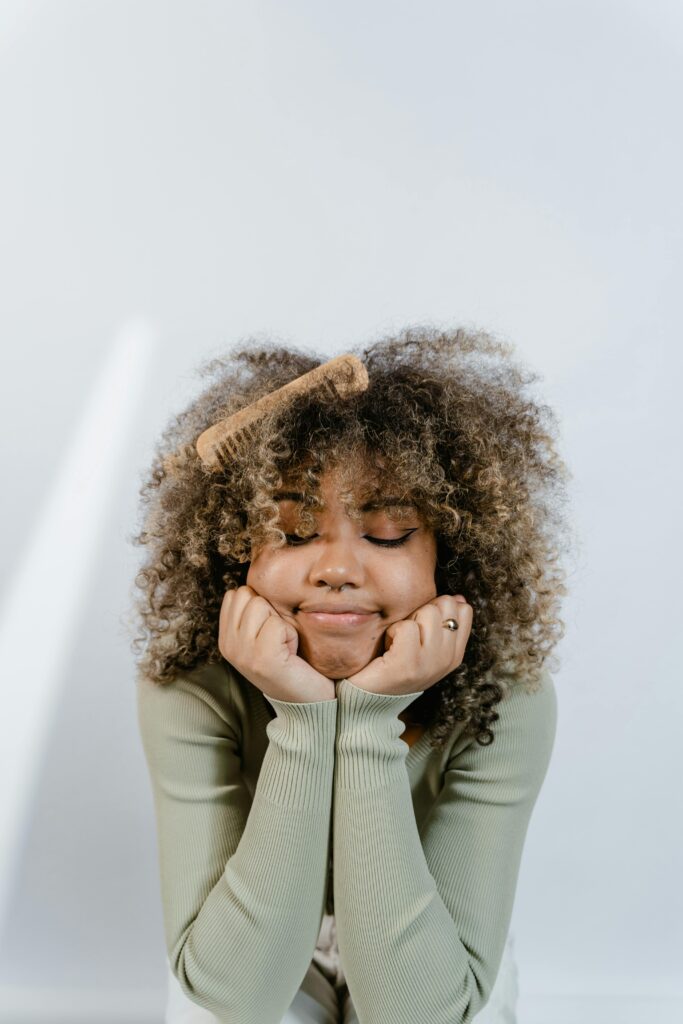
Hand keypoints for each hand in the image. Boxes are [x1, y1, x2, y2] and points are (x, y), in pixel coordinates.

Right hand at [219, 585, 335, 702]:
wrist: (308, 703)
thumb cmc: (293, 663)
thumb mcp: (264, 636)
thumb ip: (253, 612)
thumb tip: (255, 577)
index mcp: (226, 638)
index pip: (236, 593)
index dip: (262, 605)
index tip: (270, 632)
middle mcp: (229, 646)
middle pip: (249, 595)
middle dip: (271, 612)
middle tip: (279, 640)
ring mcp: (242, 653)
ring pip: (261, 605)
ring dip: (281, 623)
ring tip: (285, 646)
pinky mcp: (262, 659)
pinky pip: (277, 624)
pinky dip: (291, 635)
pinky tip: (291, 654)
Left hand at [342, 594, 472, 695]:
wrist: (368, 701)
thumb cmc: (393, 666)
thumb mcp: (425, 645)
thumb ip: (442, 623)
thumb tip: (459, 598)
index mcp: (455, 655)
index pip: (464, 611)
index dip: (439, 608)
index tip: (422, 627)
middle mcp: (447, 660)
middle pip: (446, 605)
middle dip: (422, 612)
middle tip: (408, 635)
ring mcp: (430, 663)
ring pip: (428, 612)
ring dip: (407, 621)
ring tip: (398, 643)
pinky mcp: (408, 665)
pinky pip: (407, 626)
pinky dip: (393, 631)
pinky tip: (388, 648)